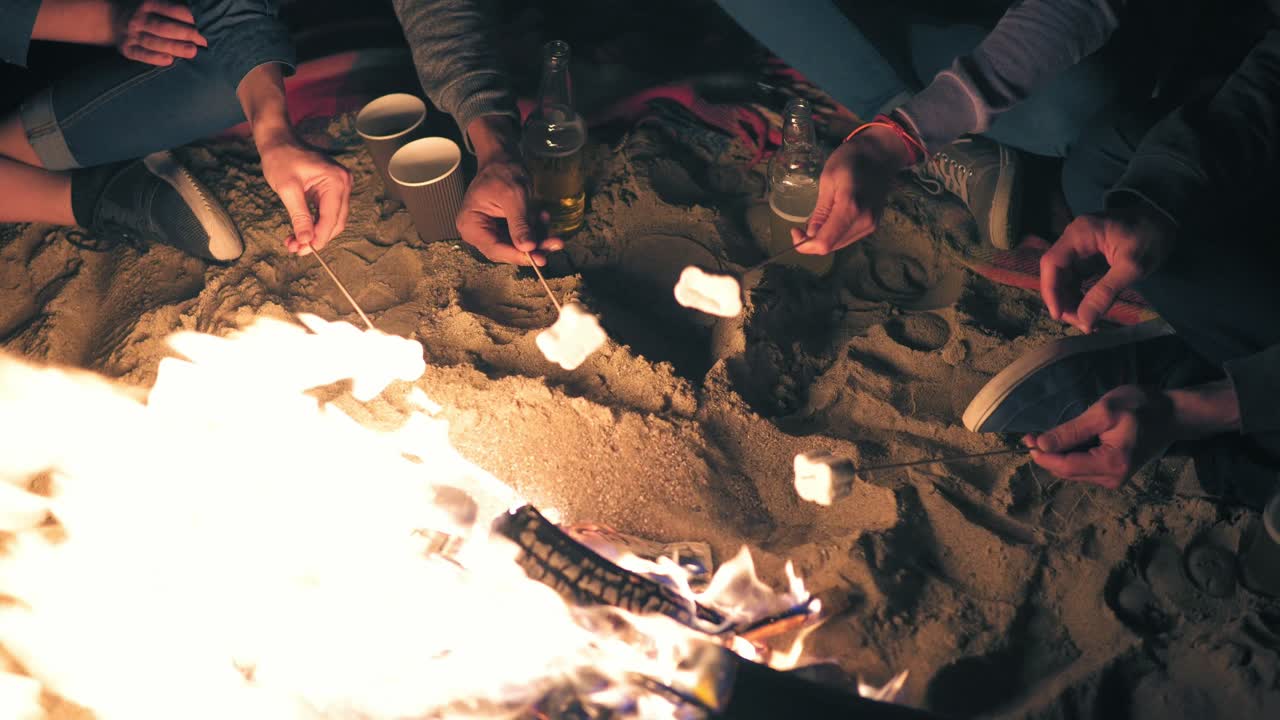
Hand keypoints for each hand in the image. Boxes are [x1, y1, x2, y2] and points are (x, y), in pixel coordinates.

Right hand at [111, 1, 207, 65]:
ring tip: (192, 51)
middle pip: (164, 26)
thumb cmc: (146, 13)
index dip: (189, 17)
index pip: (172, 9)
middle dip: (185, 33)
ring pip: (154, 41)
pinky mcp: (127, 49)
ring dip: (174, 46)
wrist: (112, 20)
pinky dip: (154, 58)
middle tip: (204, 41)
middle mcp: (139, 18)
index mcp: (149, 4)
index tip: (206, 25)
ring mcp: (132, 34)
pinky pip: (141, 54)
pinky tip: (169, 60)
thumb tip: (201, 15)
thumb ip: (174, 9)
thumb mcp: (156, 5)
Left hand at [258, 135, 351, 254]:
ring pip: (332, 219)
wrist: (278, 140)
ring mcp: (340, 185)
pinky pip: (327, 211)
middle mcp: (343, 183)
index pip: (331, 218)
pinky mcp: (332, 188)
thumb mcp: (287, 189)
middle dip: (317, 237)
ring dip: (315, 232)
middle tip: (297, 249)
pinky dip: (315, 223)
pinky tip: (301, 230)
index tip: (304, 250)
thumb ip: (299, 216)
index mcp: (336, 181)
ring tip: (295, 243)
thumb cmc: (281, 158)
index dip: (319, 237)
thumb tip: (305, 241)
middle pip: (336, 221)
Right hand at [457, 117, 562, 265]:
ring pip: (518, 245)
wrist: (503, 159)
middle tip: (554, 244)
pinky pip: (522, 236)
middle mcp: (478, 231)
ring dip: (537, 237)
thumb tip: (527, 247)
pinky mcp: (503, 228)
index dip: (518, 256)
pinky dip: (535, 229)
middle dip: (532, 247)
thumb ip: (520, 223)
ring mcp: (491, 230)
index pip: (495, 249)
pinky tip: (543, 216)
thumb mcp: (513, 197)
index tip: (538, 258)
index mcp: (470, 225)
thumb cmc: (501, 171)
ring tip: (548, 222)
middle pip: (507, 250)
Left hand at [795, 125, 912, 255]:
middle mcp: (864, 222)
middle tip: (801, 226)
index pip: (825, 243)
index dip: (805, 244)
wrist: (879, 155)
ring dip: (823, 238)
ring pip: (839, 245)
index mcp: (851, 208)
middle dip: (812, 242)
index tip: (794, 230)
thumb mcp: (828, 180)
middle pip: (831, 247)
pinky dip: (834, 234)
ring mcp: (870, 225)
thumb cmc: (850, 160)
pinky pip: (848, 238)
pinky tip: (829, 220)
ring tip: (816, 220)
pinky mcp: (872, 225)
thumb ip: (820, 211)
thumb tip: (810, 234)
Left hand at [1025, 380, 1240, 488]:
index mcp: (1110, 465)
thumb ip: (1071, 431)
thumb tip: (1042, 446)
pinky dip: (1071, 454)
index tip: (1026, 438)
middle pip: (1066, 471)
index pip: (1064, 466)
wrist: (1174, 414)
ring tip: (1046, 435)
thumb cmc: (1142, 407)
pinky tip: (1067, 439)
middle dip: (1047, 454)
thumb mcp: (1103, 412)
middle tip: (1032, 435)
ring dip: (1057, 454)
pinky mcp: (1114, 473)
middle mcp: (1111, 479)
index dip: (1041, 454)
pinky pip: (1083, 467)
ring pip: (1073, 471)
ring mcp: (1114, 478)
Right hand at [1040, 205, 1174, 333]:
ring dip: (1071, 300)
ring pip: (1064, 278)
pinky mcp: (1089, 257)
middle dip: (1063, 300)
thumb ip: (1105, 293)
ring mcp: (1081, 248)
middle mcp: (1074, 239)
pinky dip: (1080, 295)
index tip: (1059, 315)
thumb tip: (1084, 321)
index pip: (1052, 263)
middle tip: (1080, 323)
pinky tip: (1089, 310)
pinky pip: (1077, 278)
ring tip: (1087, 321)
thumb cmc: (1152, 237)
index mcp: (1080, 234)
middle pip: (1056, 273)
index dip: (1051, 291)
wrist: (1168, 220)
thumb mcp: (1132, 266)